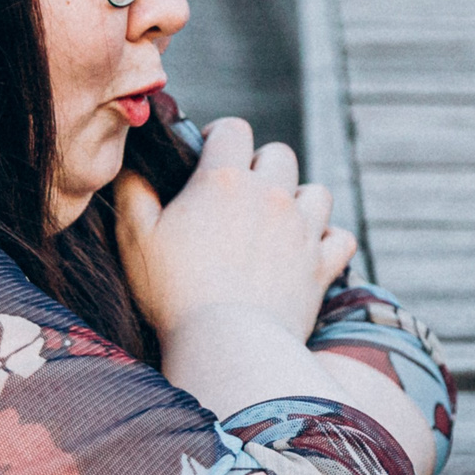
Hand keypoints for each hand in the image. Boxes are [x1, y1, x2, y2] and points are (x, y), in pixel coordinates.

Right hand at [115, 118, 355, 342]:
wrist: (226, 344)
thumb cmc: (173, 293)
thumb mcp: (135, 238)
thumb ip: (134, 194)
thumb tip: (134, 169)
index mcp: (224, 181)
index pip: (234, 130)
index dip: (221, 136)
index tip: (210, 155)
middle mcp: (270, 195)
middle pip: (281, 154)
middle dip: (262, 166)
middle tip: (241, 195)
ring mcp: (302, 229)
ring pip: (317, 192)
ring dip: (300, 200)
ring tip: (278, 222)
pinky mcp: (322, 265)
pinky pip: (341, 238)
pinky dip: (329, 241)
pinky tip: (310, 252)